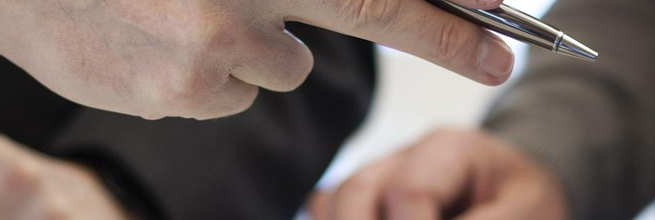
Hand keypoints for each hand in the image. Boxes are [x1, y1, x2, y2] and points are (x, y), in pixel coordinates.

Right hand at [0, 0, 515, 118]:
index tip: (499, 11)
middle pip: (371, 6)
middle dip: (447, 35)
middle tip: (496, 57)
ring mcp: (215, 42)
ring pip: (285, 61)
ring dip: (255, 43)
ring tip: (180, 11)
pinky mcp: (187, 94)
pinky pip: (233, 94)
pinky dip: (206, 76)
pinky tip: (155, 42)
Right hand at [307, 127, 565, 219]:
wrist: (524, 190)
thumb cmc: (528, 201)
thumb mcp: (527, 213)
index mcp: (450, 149)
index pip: (408, 191)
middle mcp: (406, 155)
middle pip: (356, 190)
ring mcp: (381, 173)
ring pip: (335, 200)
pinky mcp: (369, 196)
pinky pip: (330, 207)